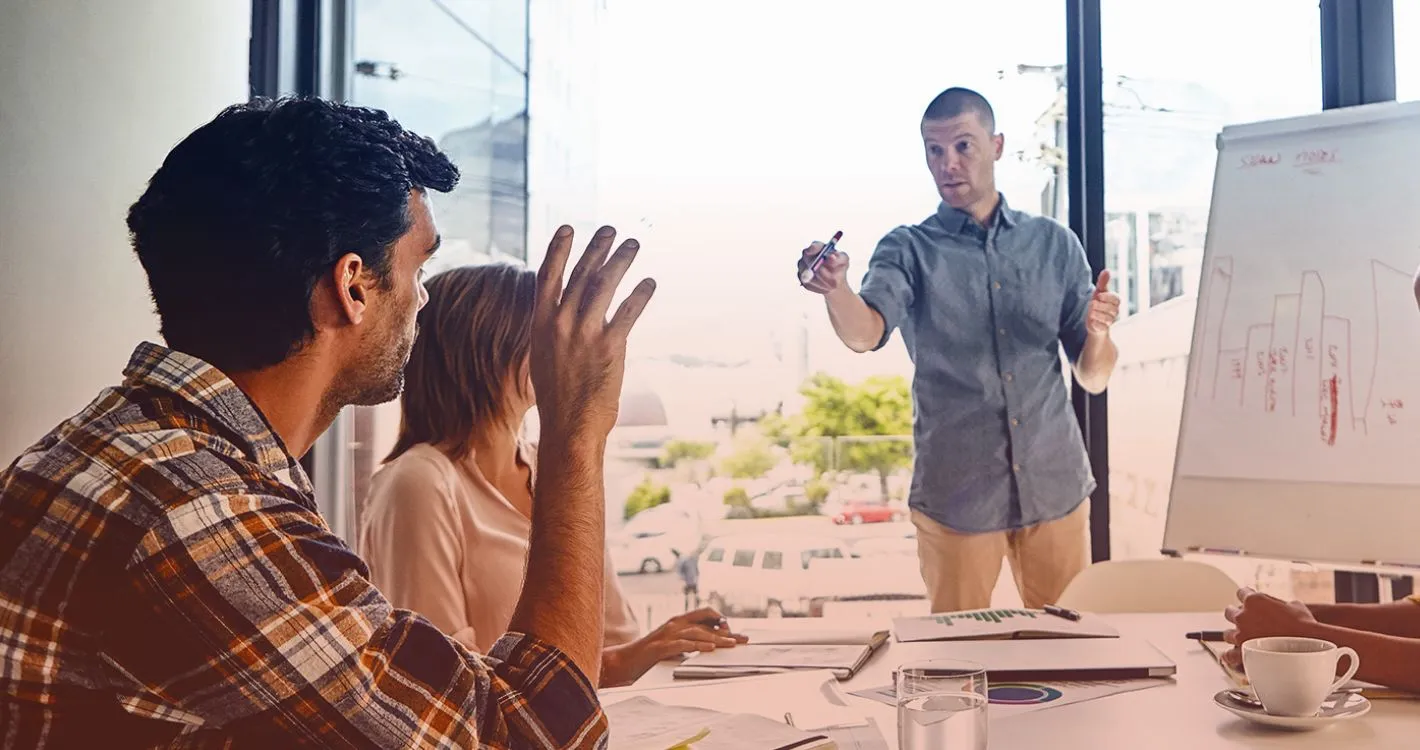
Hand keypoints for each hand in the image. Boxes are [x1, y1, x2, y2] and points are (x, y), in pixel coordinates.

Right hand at [531, 225, 655, 436]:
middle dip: (597, 248)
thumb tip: (569, 309)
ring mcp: (584, 334)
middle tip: (610, 229)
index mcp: (541, 323)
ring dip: (621, 261)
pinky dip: (640, 294)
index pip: (548, 276)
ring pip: (604, 286)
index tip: (568, 228)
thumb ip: (556, 329)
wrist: (569, 426)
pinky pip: (628, 312)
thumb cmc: (559, 395)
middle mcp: (560, 323)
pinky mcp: (609, 347)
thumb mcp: (545, 356)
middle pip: (581, 274)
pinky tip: (649, 282)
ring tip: (633, 245)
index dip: (558, 249)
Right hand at [600, 607, 747, 686]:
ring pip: (697, 633)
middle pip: (706, 624)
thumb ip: (689, 640)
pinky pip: (682, 644)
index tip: (734, 631)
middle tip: (743, 639)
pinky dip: (697, 645)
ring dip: (716, 639)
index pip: (705, 613)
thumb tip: (710, 643)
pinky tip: (709, 648)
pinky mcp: (660, 647)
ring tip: (731, 644)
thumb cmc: (649, 654)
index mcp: (678, 621)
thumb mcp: (673, 644)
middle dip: (726, 632)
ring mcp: (666, 634)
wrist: (624, 661)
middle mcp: (674, 624)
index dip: (721, 620)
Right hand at [798, 241, 850, 294]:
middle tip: (832, 279)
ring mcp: (802, 267)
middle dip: (820, 271)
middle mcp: (807, 256)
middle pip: (808, 260)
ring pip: (808, 274)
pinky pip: (808, 284)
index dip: (814, 250)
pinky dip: (819, 287)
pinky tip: (825, 288)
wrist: (835, 281)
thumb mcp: (844, 261)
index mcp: (818, 248)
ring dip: (822, 282)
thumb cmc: (839, 267)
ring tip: (832, 285)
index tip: (821, 256)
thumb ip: (839, 258)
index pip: (814, 246)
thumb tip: (832, 256)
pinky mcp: (801, 279)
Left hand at [1085, 270, 1120, 334]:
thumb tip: (1107, 270)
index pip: (1116, 299)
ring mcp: (1110, 321)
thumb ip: (1103, 282)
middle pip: (1111, 309)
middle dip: (1100, 306)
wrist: (1094, 321)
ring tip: (1091, 312)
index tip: (1098, 295)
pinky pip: (1101, 327)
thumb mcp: (1099, 291)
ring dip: (1097, 314)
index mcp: (1115, 302)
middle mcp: (1115, 312)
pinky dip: (1095, 324)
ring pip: (1107, 318)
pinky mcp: (1104, 329)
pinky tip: (1091, 321)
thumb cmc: (1098, 303)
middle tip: (1092, 303)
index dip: (1107, 297)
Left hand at [1222, 587, 1317, 668]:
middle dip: (1237, 615)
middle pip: (1230, 612)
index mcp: (1254, 600)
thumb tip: (1283, 607)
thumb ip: (1280, 604)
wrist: (1309, 647)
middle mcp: (1242, 616)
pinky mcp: (1242, 653)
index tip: (1251, 602)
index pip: (1242, 593)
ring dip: (1235, 635)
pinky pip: (1229, 655)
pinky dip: (1232, 655)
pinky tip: (1237, 655)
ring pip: (1228, 634)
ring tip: (1244, 639)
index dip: (1247, 597)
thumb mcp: (1295, 606)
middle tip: (1246, 620)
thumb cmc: (1305, 626)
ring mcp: (1240, 634)